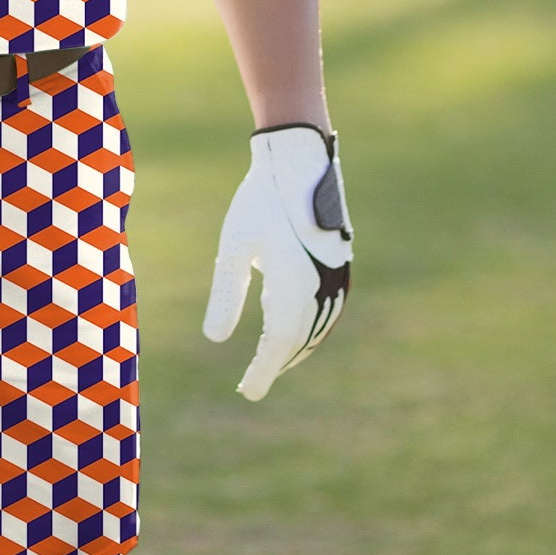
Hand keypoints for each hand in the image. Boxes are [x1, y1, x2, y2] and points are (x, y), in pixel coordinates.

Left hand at [203, 124, 351, 400]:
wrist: (297, 162)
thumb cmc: (259, 201)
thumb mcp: (234, 246)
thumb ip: (226, 293)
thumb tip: (214, 339)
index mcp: (294, 286)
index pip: (278, 344)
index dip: (264, 371)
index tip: (248, 392)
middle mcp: (321, 288)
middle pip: (298, 341)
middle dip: (276, 363)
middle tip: (253, 383)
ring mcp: (336, 279)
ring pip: (316, 329)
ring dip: (294, 348)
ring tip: (271, 361)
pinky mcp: (340, 268)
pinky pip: (327, 311)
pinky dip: (309, 328)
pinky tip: (290, 328)